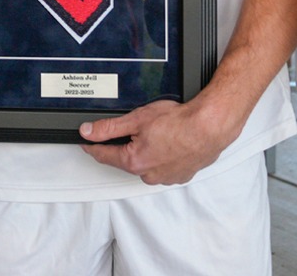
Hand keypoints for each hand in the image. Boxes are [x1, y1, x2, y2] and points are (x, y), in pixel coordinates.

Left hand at [75, 97, 238, 185]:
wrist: (210, 127)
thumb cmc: (180, 122)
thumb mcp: (137, 119)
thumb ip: (109, 128)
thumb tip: (88, 131)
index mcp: (134, 162)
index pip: (104, 155)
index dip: (92, 146)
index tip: (86, 141)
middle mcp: (149, 175)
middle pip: (126, 160)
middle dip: (125, 145)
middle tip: (134, 128)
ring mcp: (166, 177)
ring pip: (147, 164)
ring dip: (146, 151)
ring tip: (158, 132)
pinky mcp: (180, 175)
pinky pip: (164, 167)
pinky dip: (163, 156)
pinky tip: (170, 142)